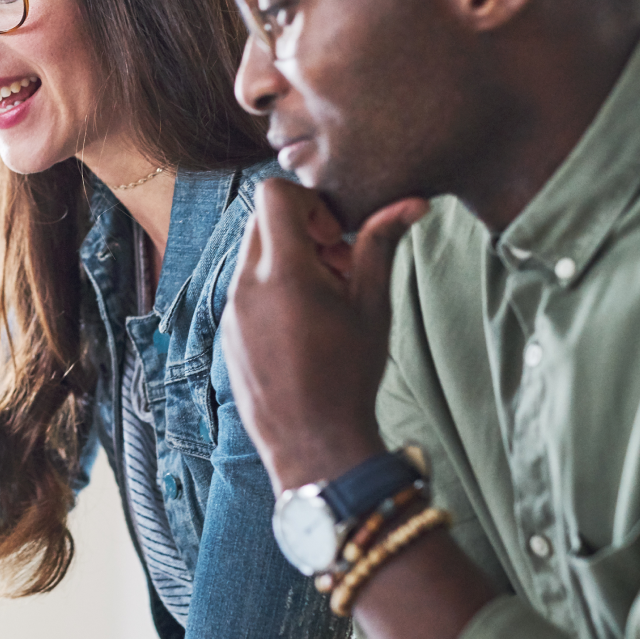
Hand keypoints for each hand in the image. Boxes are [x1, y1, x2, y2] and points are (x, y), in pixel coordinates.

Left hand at [220, 178, 427, 492]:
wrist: (313, 444)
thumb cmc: (349, 376)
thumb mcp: (372, 306)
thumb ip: (381, 246)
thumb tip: (412, 203)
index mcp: (281, 273)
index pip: (274, 194)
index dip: (309, 203)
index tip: (335, 237)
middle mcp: (245, 285)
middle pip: (263, 220)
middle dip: (302, 230)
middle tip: (336, 267)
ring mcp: (231, 308)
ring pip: (253, 253)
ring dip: (288, 259)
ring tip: (322, 300)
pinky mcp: (227, 329)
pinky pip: (244, 286)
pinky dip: (272, 286)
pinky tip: (302, 324)